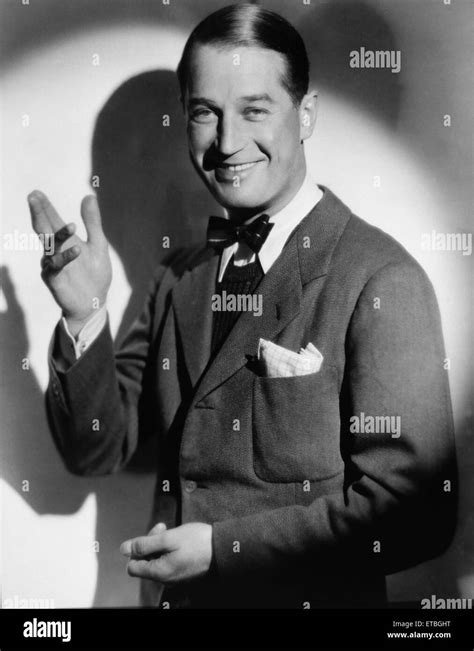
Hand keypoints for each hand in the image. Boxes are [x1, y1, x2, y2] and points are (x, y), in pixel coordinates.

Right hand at [28, 190, 111, 334]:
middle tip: (33, 197)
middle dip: (40, 214)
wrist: (94, 302)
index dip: (45, 207)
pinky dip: (67, 258)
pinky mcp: (54, 279)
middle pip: (44, 229)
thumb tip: (88, 196)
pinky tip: (77, 251)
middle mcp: (55, 250)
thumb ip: (92, 222)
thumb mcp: (98, 244)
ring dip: (58, 235)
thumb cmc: (95, 274)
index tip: (36, 193)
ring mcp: (52, 264)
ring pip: (50, 247)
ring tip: (70, 225)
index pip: (52, 220)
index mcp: (65, 241)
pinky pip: (57, 266)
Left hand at [120, 522, 212, 585]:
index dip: (137, 549)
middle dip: (149, 543)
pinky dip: (170, 551)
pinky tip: (180, 540)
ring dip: (160, 545)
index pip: (132, 567)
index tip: (152, 534)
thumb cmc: (197, 542)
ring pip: (157, 561)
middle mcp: (165, 580)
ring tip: (172, 531)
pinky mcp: (184, 574)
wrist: (224, 549)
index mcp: (159, 572)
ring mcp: (175, 578)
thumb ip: (144, 544)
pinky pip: (169, 563)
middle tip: (163, 527)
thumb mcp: (168, 538)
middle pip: (145, 563)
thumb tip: (123, 549)